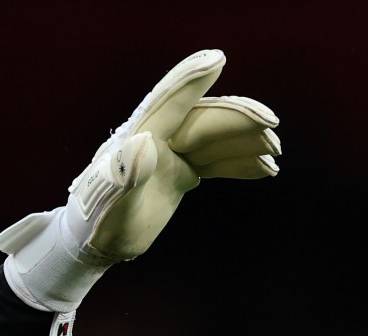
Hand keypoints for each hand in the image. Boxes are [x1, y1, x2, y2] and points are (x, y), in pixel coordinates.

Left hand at [0, 49, 280, 335]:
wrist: (94, 244)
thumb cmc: (97, 224)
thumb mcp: (110, 204)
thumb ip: (126, 175)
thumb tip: (141, 144)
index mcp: (137, 138)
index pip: (169, 103)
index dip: (191, 80)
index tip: (217, 58)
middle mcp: (157, 139)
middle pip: (204, 119)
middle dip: (238, 121)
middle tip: (271, 130)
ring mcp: (172, 154)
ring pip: (215, 138)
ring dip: (246, 141)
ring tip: (274, 152)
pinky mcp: (181, 171)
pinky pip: (216, 161)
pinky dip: (240, 164)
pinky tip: (265, 169)